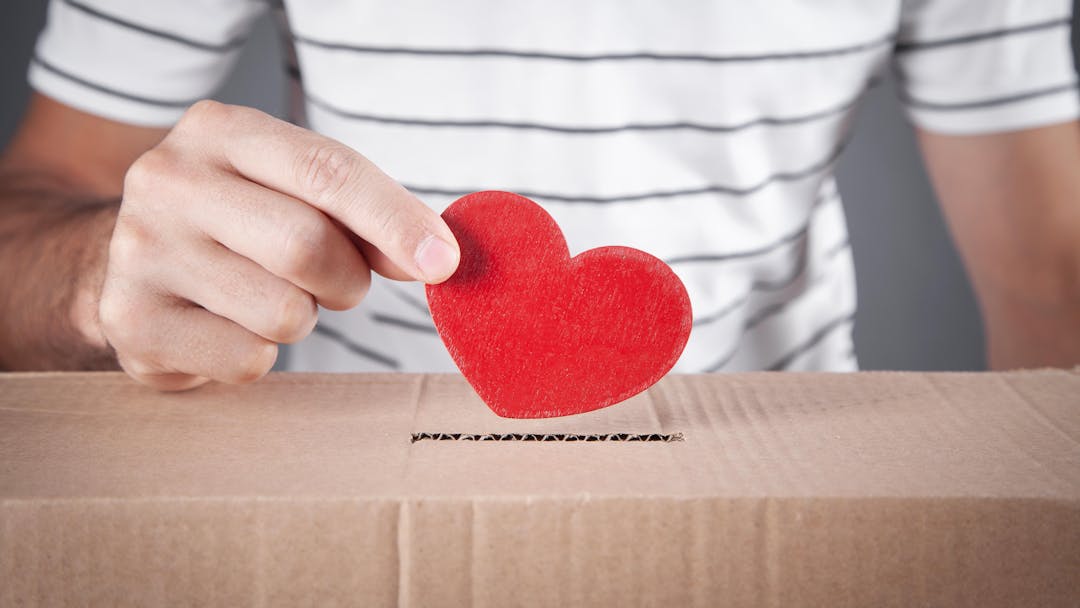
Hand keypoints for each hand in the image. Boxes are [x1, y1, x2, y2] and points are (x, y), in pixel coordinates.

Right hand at [98, 101, 459, 389]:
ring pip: (283, 313)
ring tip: (268, 294)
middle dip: (347, 278)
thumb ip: (365, 213)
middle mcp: (168, 181)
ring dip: (303, 316)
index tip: (444, 260)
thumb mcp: (295, 189)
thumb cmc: (241, 220)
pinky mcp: (132, 323)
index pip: (326, 170)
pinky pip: (248, 359)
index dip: (395, 220)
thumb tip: (437, 256)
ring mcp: (140, 252)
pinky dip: (261, 353)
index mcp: (219, 130)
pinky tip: (229, 325)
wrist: (127, 259)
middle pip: (307, 246)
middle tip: (338, 282)